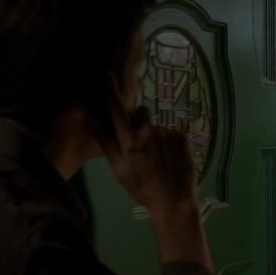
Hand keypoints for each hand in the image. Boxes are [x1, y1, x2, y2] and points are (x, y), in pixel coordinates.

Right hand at [97, 73, 210, 268]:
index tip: (107, 74)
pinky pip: (170, 134)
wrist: (174, 199)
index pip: (117, 107)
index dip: (111, 90)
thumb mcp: (119, 170)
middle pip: (140, 112)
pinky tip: (169, 160)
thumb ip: (107, 144)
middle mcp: (148, 129)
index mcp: (130, 138)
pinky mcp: (181, 137)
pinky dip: (168, 144)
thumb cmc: (142, 188)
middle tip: (139, 143)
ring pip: (155, 126)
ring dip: (153, 136)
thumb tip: (94, 124)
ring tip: (157, 159)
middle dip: (138, 120)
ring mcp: (167, 132)